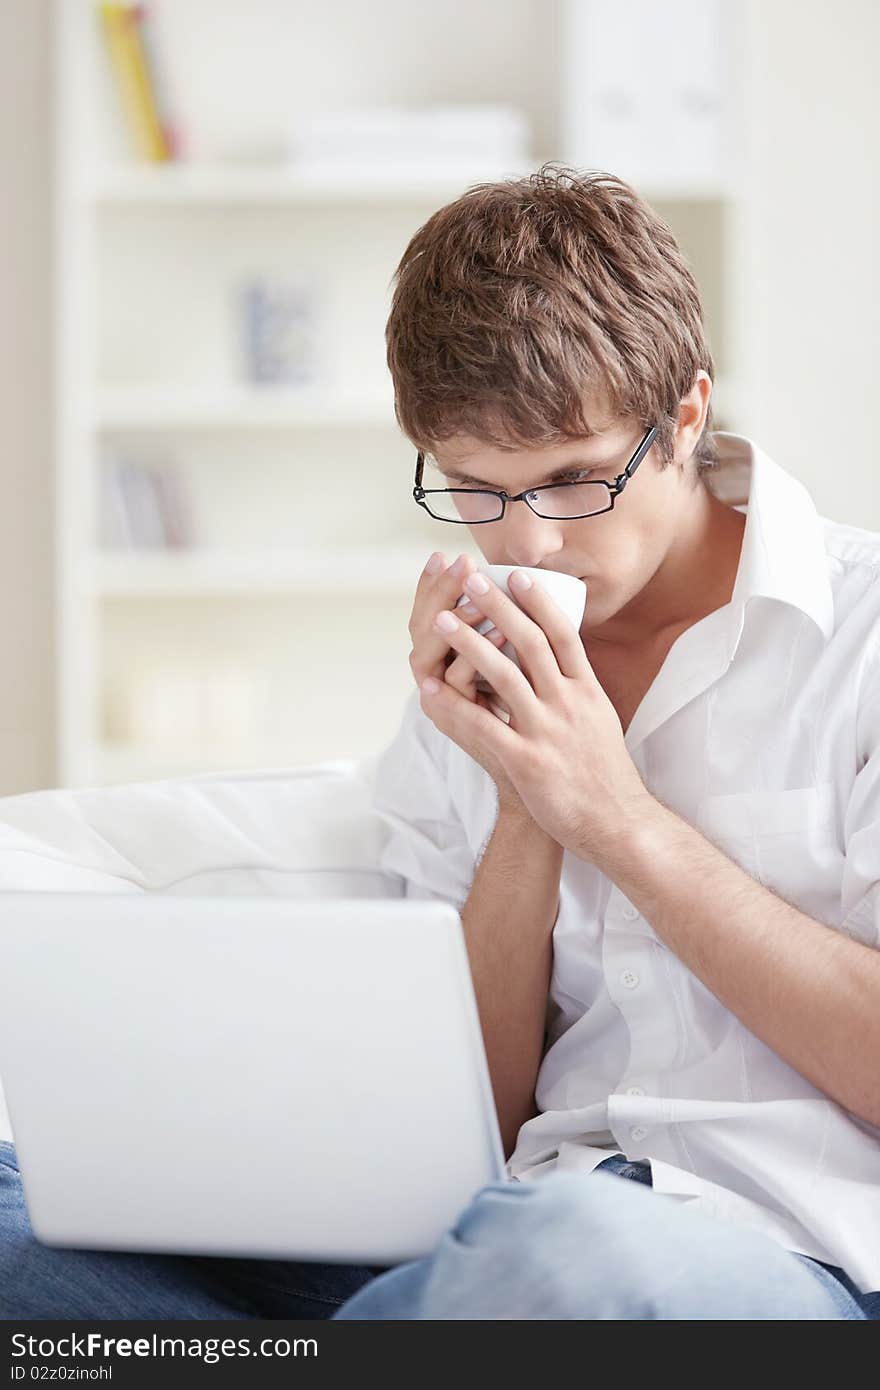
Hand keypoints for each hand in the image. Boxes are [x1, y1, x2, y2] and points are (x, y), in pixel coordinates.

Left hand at [419, 568, 652, 862]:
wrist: (617, 823)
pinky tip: (429, 687)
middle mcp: (570, 703)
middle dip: (499, 607)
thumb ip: (577, 689)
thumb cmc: (604, 774)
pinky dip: (454, 704)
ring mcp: (548, 731)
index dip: (540, 602)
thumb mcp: (598, 720)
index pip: (564, 635)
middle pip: (532, 643)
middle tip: (472, 578)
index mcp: (587, 691)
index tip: (518, 576)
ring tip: (441, 619)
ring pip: (505, 675)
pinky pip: (484, 726)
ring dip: (469, 643)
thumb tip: (561, 660)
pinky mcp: (528, 761)